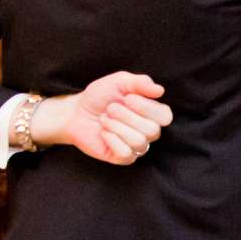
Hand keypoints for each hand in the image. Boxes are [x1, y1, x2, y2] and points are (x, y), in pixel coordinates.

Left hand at [31, 72, 171, 164]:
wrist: (75, 113)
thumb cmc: (99, 97)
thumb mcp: (119, 82)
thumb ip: (140, 82)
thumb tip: (160, 90)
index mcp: (152, 113)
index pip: (165, 116)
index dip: (147, 108)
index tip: (128, 98)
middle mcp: (148, 131)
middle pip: (152, 130)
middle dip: (127, 117)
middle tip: (110, 109)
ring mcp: (136, 146)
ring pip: (139, 142)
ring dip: (117, 127)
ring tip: (104, 119)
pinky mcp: (123, 158)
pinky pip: (126, 153)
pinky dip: (111, 139)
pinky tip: (103, 133)